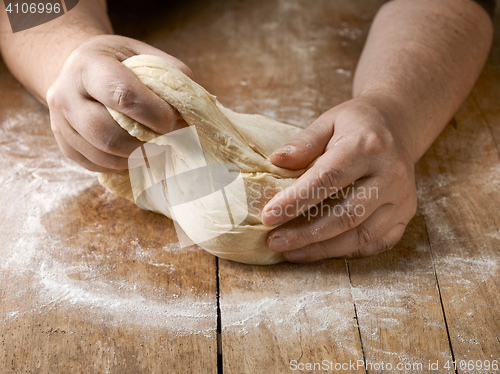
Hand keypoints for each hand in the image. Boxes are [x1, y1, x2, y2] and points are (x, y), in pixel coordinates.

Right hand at [46, 35, 192, 171]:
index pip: (121, 94)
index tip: (173, 122)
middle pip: (107, 132)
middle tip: (168, 142)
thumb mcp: (141, 54)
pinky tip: (137, 154)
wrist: (78, 70)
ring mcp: (60, 123)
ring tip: (157, 149)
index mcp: (88, 65)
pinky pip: (96, 165)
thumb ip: (168, 72)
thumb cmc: (117, 62)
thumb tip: (191, 105)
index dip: (153, 113)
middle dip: (145, 143)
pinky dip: (123, 165)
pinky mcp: (65, 145)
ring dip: (137, 157)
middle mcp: (66, 94)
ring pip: (102, 154)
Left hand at [262, 97, 417, 261]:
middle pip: (345, 214)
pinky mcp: (406, 214)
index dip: (296, 200)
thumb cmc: (355, 125)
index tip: (268, 216)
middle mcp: (390, 174)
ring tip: (290, 251)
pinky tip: (318, 250)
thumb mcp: (327, 121)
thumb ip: (303, 142)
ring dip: (322, 249)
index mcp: (367, 146)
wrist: (397, 126)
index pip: (327, 179)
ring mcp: (401, 198)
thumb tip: (276, 161)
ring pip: (360, 235)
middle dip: (305, 233)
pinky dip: (344, 251)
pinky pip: (374, 243)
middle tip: (275, 241)